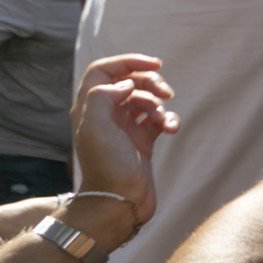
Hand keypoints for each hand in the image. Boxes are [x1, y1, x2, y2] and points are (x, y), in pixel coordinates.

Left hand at [69, 54, 178, 225]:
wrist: (121, 200)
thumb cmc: (107, 165)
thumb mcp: (96, 126)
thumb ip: (103, 96)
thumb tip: (126, 84)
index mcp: (90, 107)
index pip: (105, 71)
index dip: (128, 61)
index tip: (155, 64)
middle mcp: (106, 114)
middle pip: (129, 82)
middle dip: (150, 82)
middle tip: (166, 92)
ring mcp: (125, 127)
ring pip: (146, 99)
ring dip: (160, 103)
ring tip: (164, 118)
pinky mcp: (143, 140)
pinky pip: (158, 119)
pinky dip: (168, 119)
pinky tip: (172, 129)